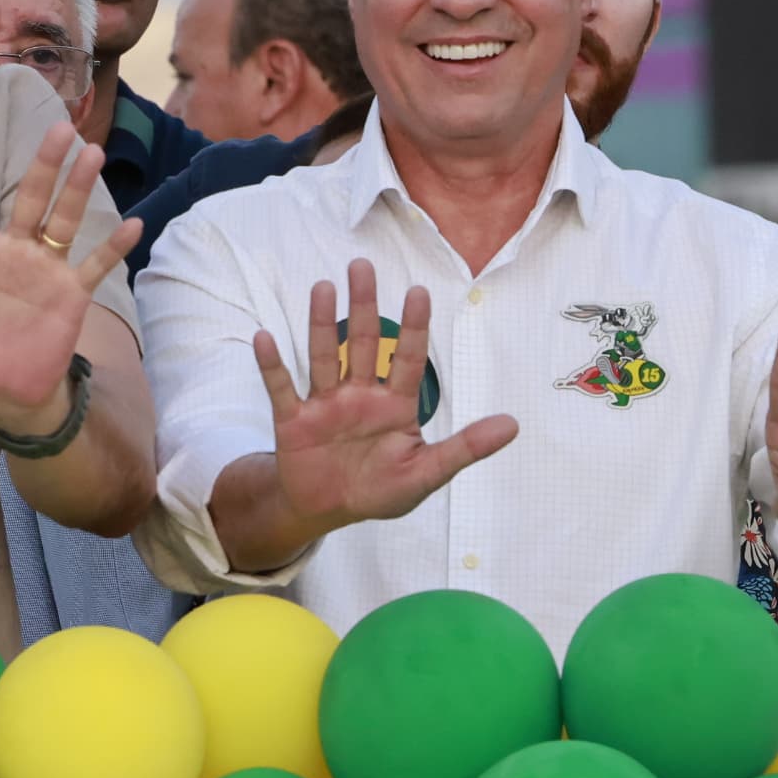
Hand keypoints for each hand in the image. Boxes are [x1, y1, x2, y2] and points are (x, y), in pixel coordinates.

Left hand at [0, 119, 137, 436]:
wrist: (1, 393)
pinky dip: (112, 247)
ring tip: (91, 153)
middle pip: (30, 198)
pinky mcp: (70, 295)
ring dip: (77, 189)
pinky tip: (133, 223)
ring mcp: (45, 270)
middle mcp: (14, 252)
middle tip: (59, 128)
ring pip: (64, 220)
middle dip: (44, 164)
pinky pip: (94, 265)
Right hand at [244, 260, 518, 545]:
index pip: (408, 359)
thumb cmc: (380, 488)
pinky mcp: (294, 421)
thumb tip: (512, 425)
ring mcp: (325, 405)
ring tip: (324, 287)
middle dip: (364, 307)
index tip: (418, 291)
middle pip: (363, 345)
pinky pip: (282, 389)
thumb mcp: (427, 473)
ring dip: (322, 323)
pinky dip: (272, 366)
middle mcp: (360, 396)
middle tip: (362, 267)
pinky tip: (265, 338)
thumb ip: (465, 448)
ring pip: (324, 357)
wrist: (328, 511)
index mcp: (395, 405)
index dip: (414, 327)